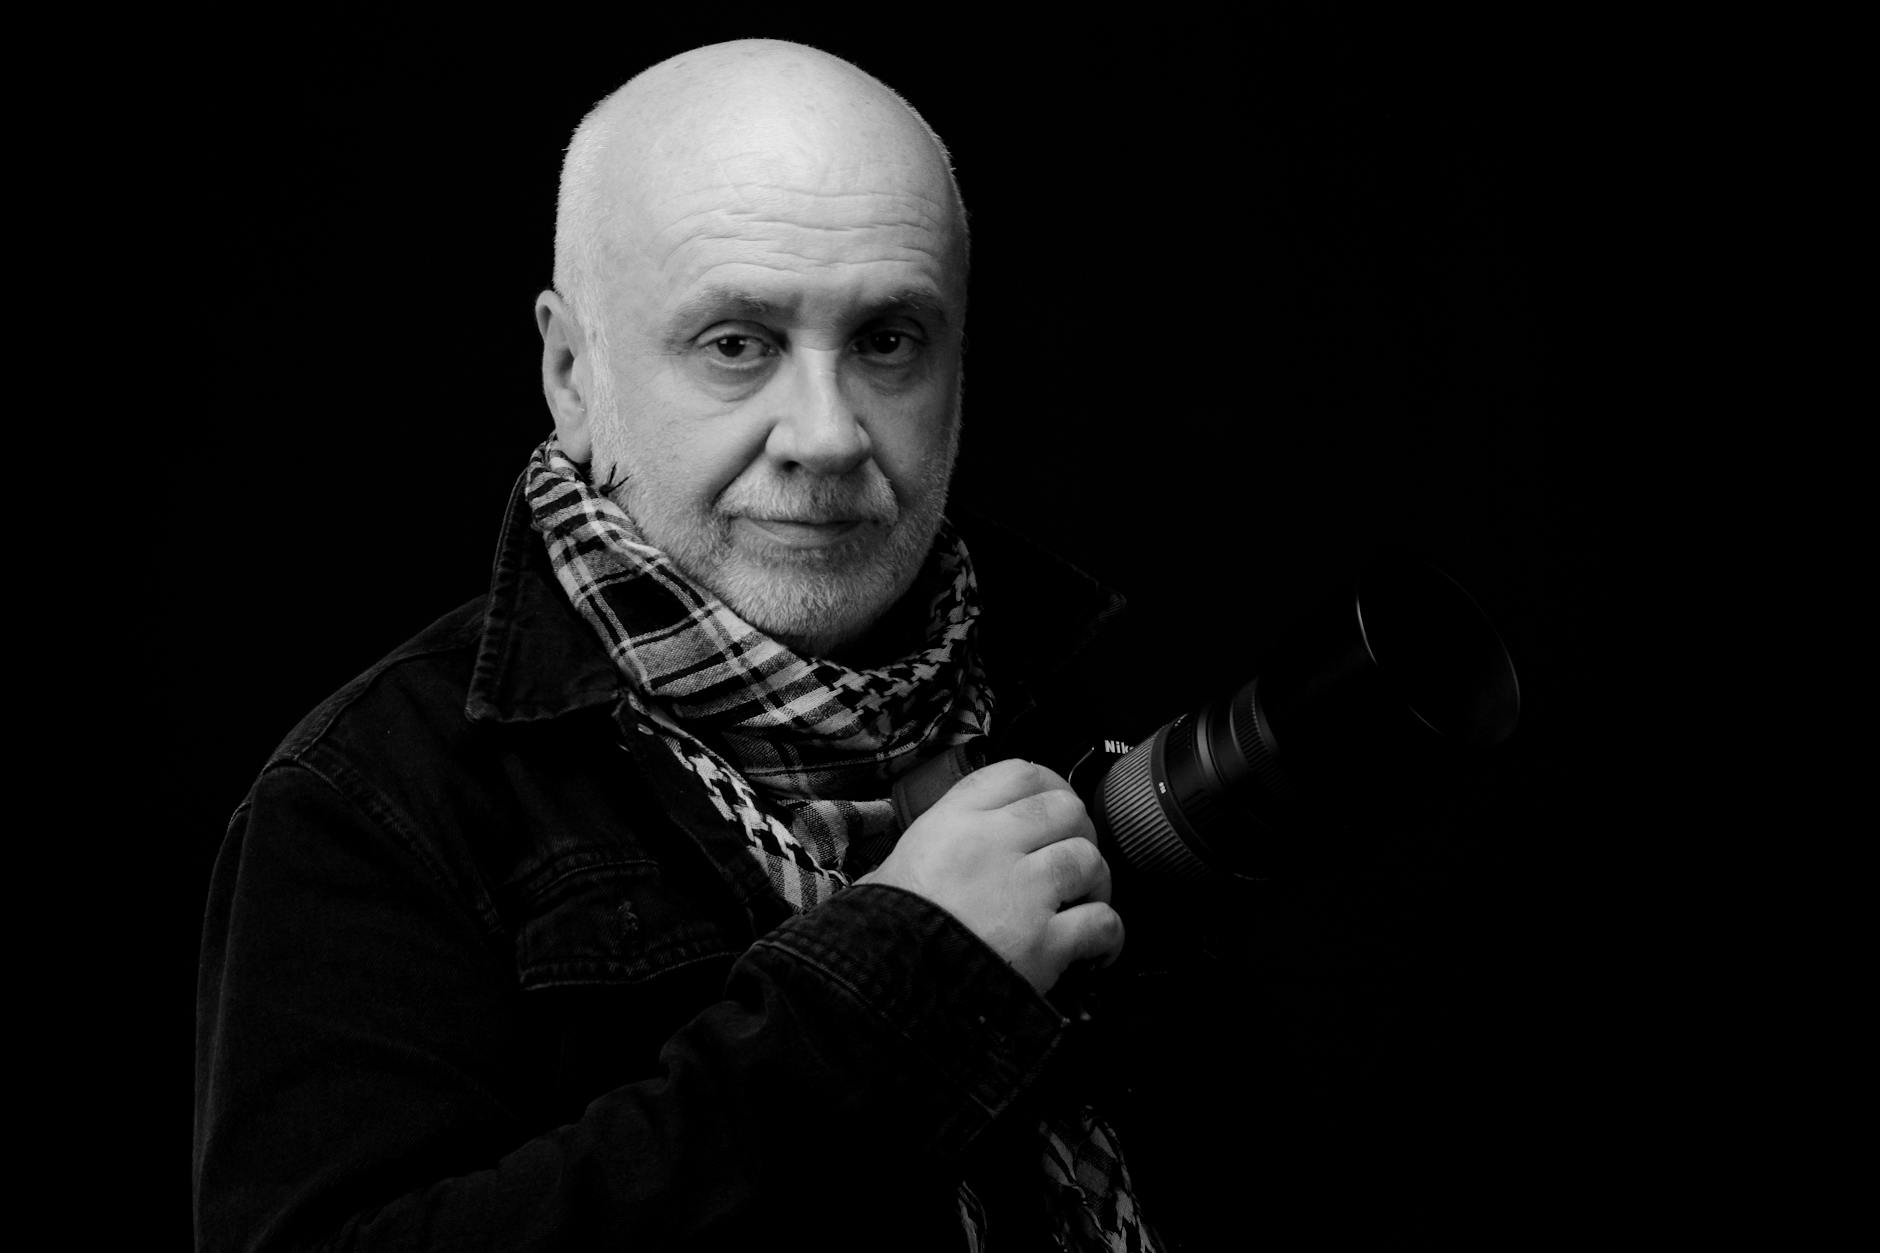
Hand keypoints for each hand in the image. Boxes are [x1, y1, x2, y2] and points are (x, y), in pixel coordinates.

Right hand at [858, 759, 1123, 993]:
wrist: (883, 986)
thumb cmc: (882, 931)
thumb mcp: (890, 866)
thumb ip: (930, 847)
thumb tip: (941, 849)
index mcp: (955, 821)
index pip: (1020, 773)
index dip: (1049, 785)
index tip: (1054, 805)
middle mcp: (994, 844)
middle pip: (1067, 809)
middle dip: (1078, 833)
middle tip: (1070, 859)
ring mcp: (1023, 891)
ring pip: (1090, 860)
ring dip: (1096, 882)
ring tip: (1085, 902)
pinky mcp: (1044, 942)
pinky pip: (1102, 923)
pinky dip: (1109, 936)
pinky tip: (1098, 950)